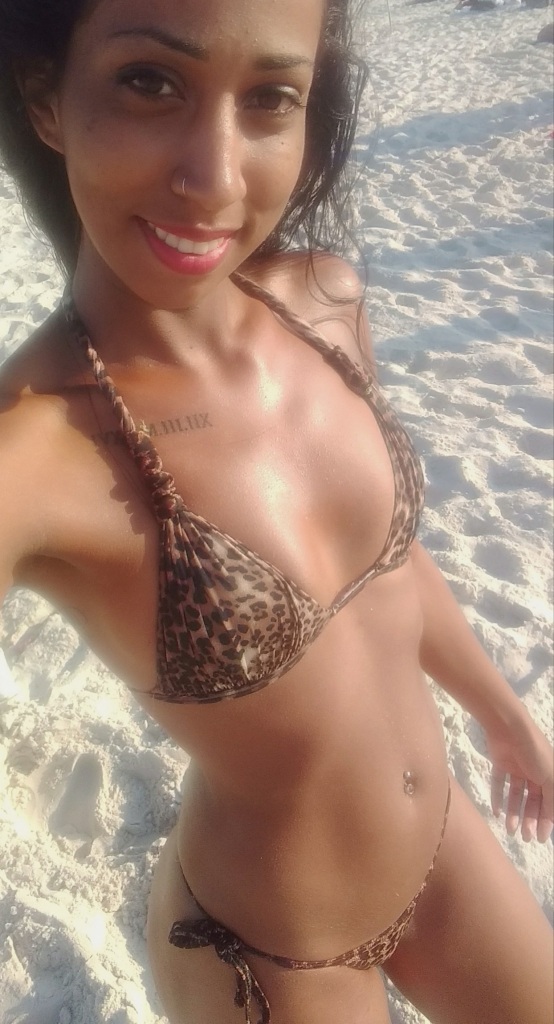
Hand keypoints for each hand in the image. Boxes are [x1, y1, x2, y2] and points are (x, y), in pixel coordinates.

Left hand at [485, 711, 552, 842]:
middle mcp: (534, 771)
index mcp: (549, 774)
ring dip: (513, 812)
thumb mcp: (551, 777)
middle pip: (532, 801)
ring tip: (509, 829)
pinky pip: (499, 783)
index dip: (545, 821)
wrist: (508, 727)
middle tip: (523, 837)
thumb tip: (552, 822)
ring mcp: (516, 767)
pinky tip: (496, 813)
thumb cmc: (534, 752)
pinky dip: (497, 798)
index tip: (539, 839)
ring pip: (515, 795)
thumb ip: (552, 799)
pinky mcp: (500, 762)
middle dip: (529, 819)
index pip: (548, 803)